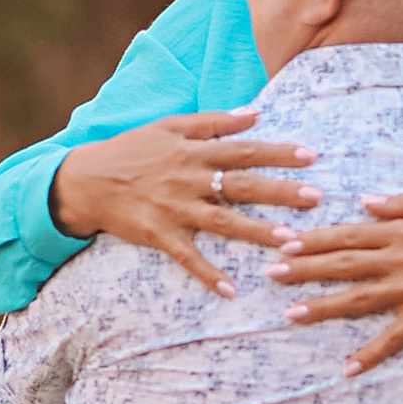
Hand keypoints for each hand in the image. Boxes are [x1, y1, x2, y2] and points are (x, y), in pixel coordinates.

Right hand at [50, 111, 318, 294]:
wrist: (86, 180)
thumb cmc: (131, 149)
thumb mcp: (170, 125)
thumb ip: (214, 120)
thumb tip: (256, 113)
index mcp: (193, 151)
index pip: (244, 150)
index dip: (278, 152)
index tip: (311, 156)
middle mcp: (188, 178)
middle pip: (242, 185)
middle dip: (280, 192)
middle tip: (316, 198)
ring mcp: (174, 209)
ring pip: (223, 221)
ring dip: (256, 231)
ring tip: (289, 241)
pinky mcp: (159, 234)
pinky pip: (187, 257)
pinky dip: (207, 274)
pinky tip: (231, 290)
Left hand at [271, 191, 402, 373]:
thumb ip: (402, 202)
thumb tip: (364, 203)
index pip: (349, 233)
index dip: (315, 238)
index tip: (285, 241)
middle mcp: (401, 260)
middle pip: (343, 264)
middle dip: (304, 268)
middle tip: (271, 273)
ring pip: (358, 299)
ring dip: (322, 307)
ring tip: (290, 314)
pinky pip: (393, 339)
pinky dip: (370, 355)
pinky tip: (347, 369)